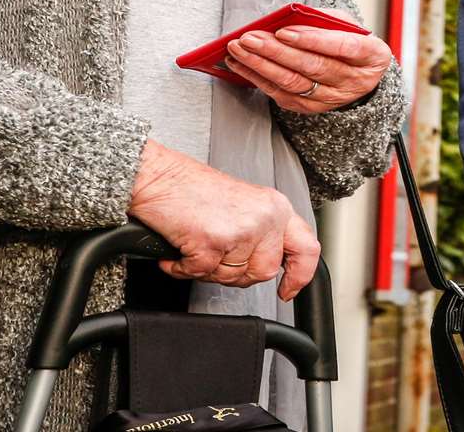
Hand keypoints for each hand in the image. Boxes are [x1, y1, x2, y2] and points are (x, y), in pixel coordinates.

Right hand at [127, 140, 319, 298]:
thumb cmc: (190, 188)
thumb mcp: (244, 204)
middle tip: (216, 259)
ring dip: (208, 270)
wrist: (156, 176)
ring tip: (195, 246)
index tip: (289, 289)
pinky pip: (201, 274)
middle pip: (264, 271)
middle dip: (237, 273)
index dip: (300, 275)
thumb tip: (272, 263)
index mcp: (275, 206)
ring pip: (233, 277)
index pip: (307, 248)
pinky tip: (179, 252)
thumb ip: (264, 231)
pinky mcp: (213, 241)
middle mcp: (264, 216)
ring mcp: (241, 229)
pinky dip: (183, 269)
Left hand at [225, 6, 392, 113]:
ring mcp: (332, 98)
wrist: (359, 74)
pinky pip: (282, 95)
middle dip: (276, 51)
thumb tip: (289, 18)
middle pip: (312, 67)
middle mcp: (354, 81)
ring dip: (261, 65)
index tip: (284, 31)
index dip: (313, 40)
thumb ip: (323, 19)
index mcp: (371, 55)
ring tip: (238, 49)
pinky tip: (241, 64)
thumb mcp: (347, 24)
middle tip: (249, 38)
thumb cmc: (349, 40)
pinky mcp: (312, 107)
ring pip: (293, 83)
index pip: (343, 47)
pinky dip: (258, 79)